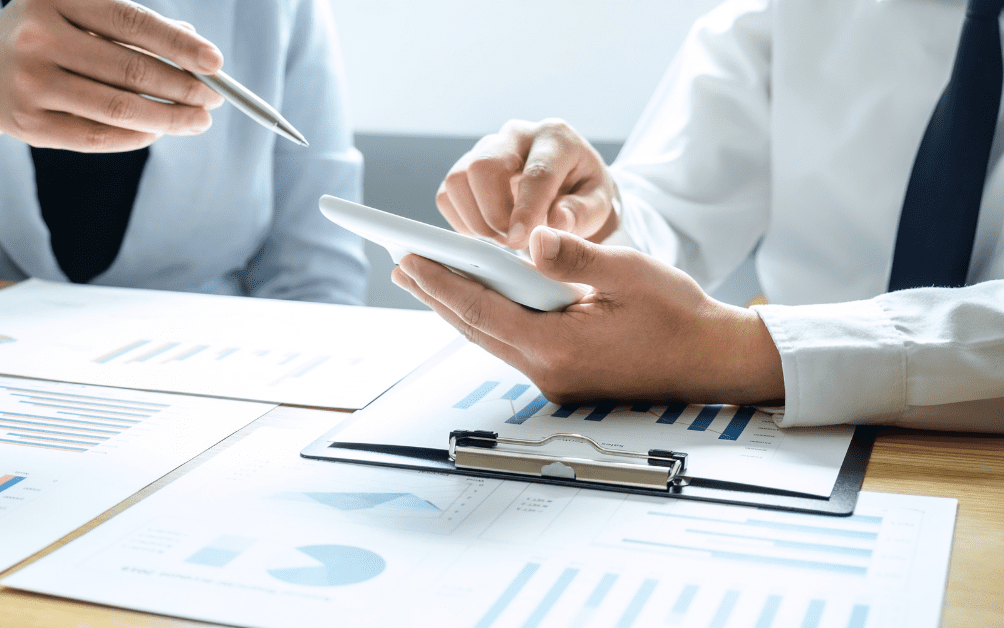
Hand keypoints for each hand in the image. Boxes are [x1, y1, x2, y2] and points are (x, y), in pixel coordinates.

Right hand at [0, 0, 225, 151]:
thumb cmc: (46, 38)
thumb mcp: (79, 16)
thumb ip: (132, 28)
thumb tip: (194, 42)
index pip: (133, 23)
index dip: (179, 45)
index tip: (216, 63)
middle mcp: (38, 36)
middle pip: (131, 70)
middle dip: (183, 88)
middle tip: (216, 98)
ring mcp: (30, 82)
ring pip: (118, 109)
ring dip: (169, 119)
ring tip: (199, 120)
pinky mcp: (28, 124)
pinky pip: (97, 136)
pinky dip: (137, 136)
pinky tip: (159, 132)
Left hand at [392, 227, 784, 404]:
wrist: (714, 360)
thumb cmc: (680, 314)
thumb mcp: (632, 272)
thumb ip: (577, 255)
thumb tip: (533, 237)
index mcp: (559, 346)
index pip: (483, 310)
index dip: (441, 283)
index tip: (408, 258)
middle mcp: (548, 371)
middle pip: (476, 328)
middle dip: (436, 294)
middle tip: (400, 265)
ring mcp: (555, 380)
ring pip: (490, 338)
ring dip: (457, 308)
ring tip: (425, 279)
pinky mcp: (564, 378)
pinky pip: (511, 345)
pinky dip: (487, 319)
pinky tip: (476, 301)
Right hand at [437, 119, 618, 249]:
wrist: (568, 186)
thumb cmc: (584, 195)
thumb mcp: (598, 205)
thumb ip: (582, 213)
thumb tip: (556, 221)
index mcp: (556, 138)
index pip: (535, 173)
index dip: (525, 210)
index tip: (519, 240)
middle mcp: (517, 135)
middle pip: (484, 166)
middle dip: (493, 213)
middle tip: (512, 242)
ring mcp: (486, 148)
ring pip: (458, 179)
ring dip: (475, 219)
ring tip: (502, 237)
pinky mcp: (466, 168)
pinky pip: (447, 195)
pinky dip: (461, 221)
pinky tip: (486, 232)